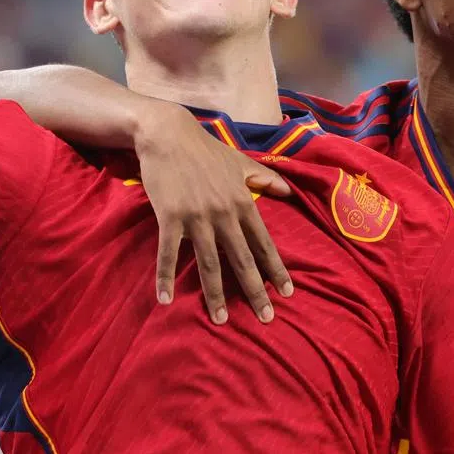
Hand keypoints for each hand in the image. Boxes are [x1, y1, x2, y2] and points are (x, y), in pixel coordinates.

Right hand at [135, 102, 293, 324]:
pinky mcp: (170, 216)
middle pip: (242, 259)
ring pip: (208, 263)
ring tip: (220, 320)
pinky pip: (168, 253)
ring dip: (214, 294)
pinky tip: (165, 299)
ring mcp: (196, 217)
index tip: (288, 292)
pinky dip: (165, 277)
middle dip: (255, 291)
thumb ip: (264, 178)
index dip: (276, 269)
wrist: (168, 134)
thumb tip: (289, 192)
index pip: (264, 243)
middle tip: (266, 319)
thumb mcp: (240, 162)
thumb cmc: (205, 150)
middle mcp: (224, 213)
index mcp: (242, 202)